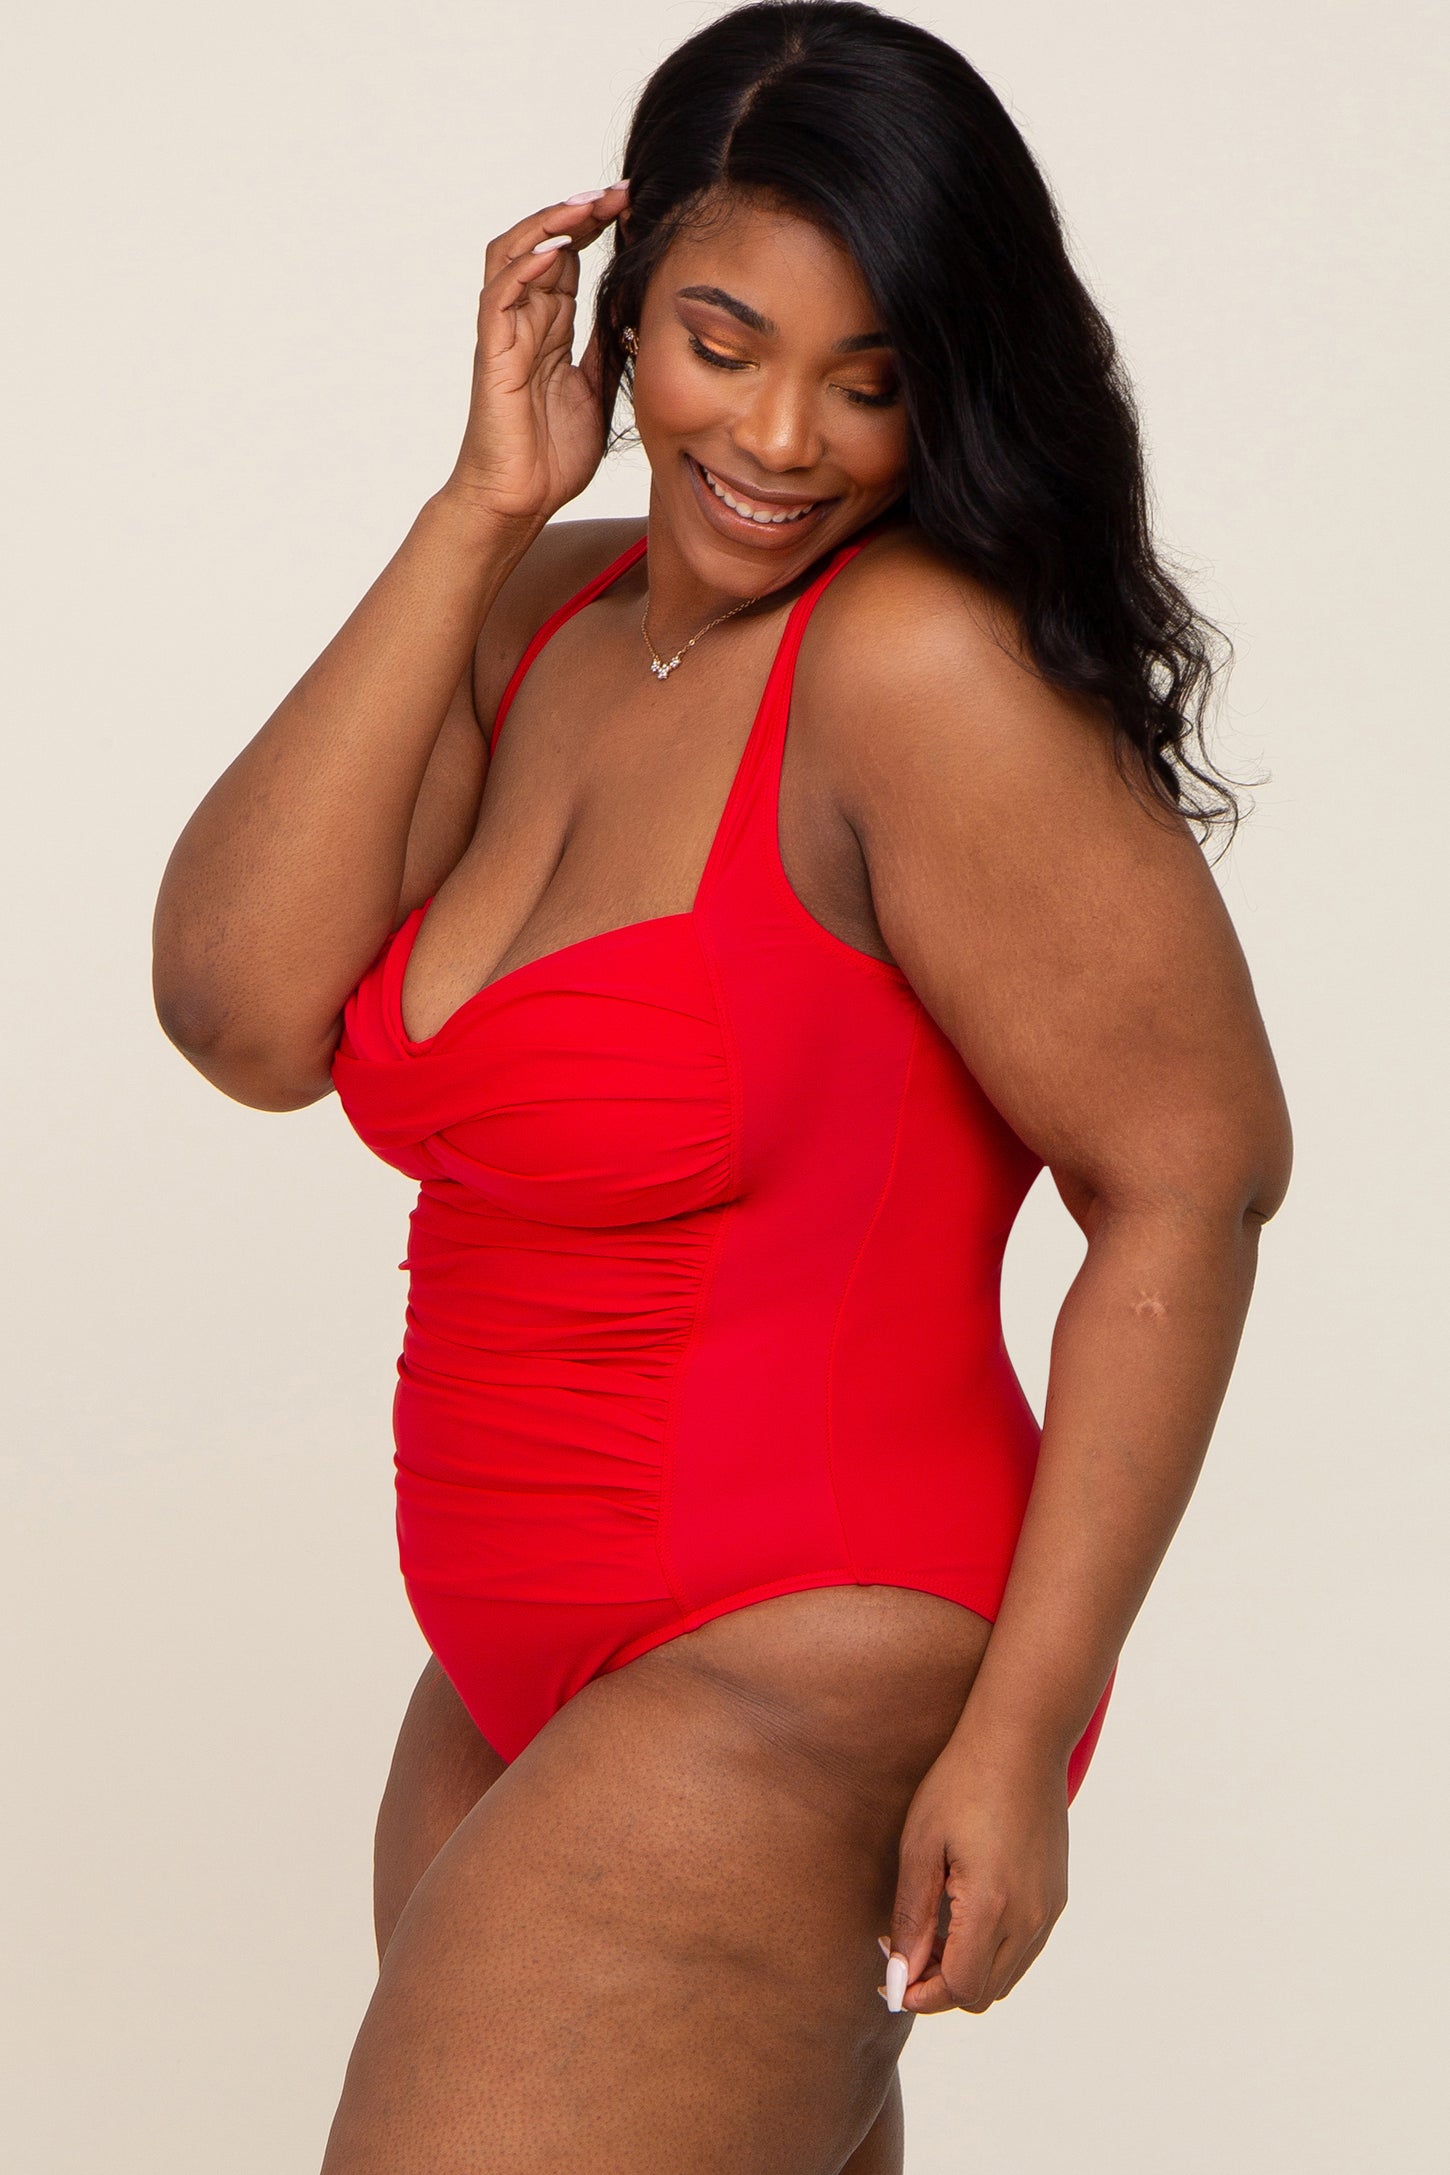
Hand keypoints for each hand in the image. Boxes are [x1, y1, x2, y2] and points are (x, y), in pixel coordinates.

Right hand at [442, 182, 629, 527]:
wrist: (518, 502)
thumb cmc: (551, 457)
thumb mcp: (598, 393)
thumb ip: (609, 349)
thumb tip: (633, 312)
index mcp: (550, 328)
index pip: (570, 259)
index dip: (597, 228)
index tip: (635, 208)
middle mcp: (525, 321)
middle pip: (544, 243)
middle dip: (580, 212)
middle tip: (620, 192)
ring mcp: (505, 333)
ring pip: (515, 254)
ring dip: (550, 224)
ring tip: (587, 206)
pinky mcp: (492, 352)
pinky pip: (500, 294)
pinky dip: (526, 265)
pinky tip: (558, 248)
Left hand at [882, 1734, 1069, 2014]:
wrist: (1021, 1742)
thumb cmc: (962, 1783)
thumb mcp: (920, 1847)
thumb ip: (912, 1918)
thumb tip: (900, 1974)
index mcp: (992, 1907)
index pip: (959, 1989)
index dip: (920, 1995)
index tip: (889, 1977)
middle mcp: (1030, 1919)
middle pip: (983, 1994)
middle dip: (939, 1985)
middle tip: (905, 1949)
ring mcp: (1048, 1911)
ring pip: (1005, 1978)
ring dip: (967, 1970)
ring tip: (931, 1930)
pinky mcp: (1056, 1898)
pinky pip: (1024, 1951)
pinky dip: (992, 1952)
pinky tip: (963, 1914)